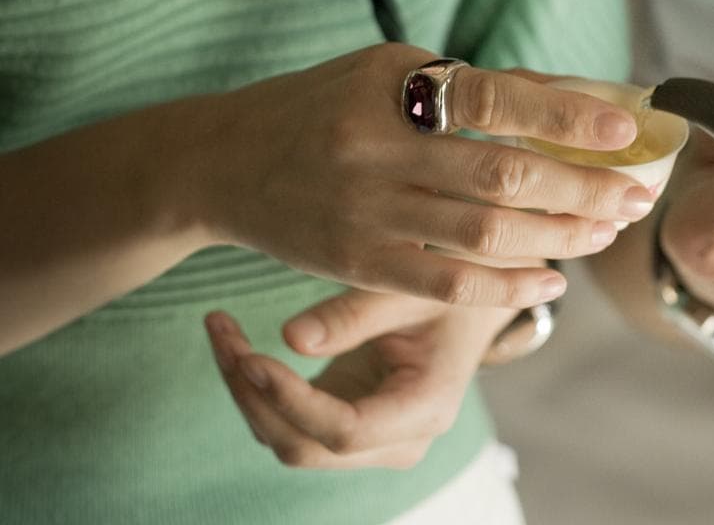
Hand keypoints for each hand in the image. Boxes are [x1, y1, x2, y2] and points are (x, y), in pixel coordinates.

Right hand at [197, 42, 656, 307]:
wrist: (221, 160)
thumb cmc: (321, 107)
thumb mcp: (385, 72)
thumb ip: (473, 85)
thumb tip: (573, 96)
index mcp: (392, 85)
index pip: (496, 99)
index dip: (566, 117)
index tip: (624, 130)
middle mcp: (377, 145)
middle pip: (502, 173)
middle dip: (581, 189)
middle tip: (634, 197)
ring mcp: (365, 208)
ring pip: (484, 231)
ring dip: (557, 237)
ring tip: (605, 233)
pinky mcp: (356, 261)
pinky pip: (445, 282)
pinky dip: (505, 286)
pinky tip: (549, 283)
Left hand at [204, 290, 508, 469]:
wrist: (469, 306)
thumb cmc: (449, 291)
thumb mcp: (409, 290)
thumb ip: (354, 314)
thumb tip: (290, 339)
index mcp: (425, 409)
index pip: (345, 431)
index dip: (293, 402)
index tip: (254, 359)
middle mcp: (397, 440)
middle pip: (305, 446)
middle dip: (254, 395)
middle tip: (223, 334)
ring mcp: (369, 441)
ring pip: (287, 440)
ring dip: (245, 391)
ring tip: (222, 330)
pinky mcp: (344, 426)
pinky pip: (287, 423)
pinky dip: (256, 388)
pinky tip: (236, 344)